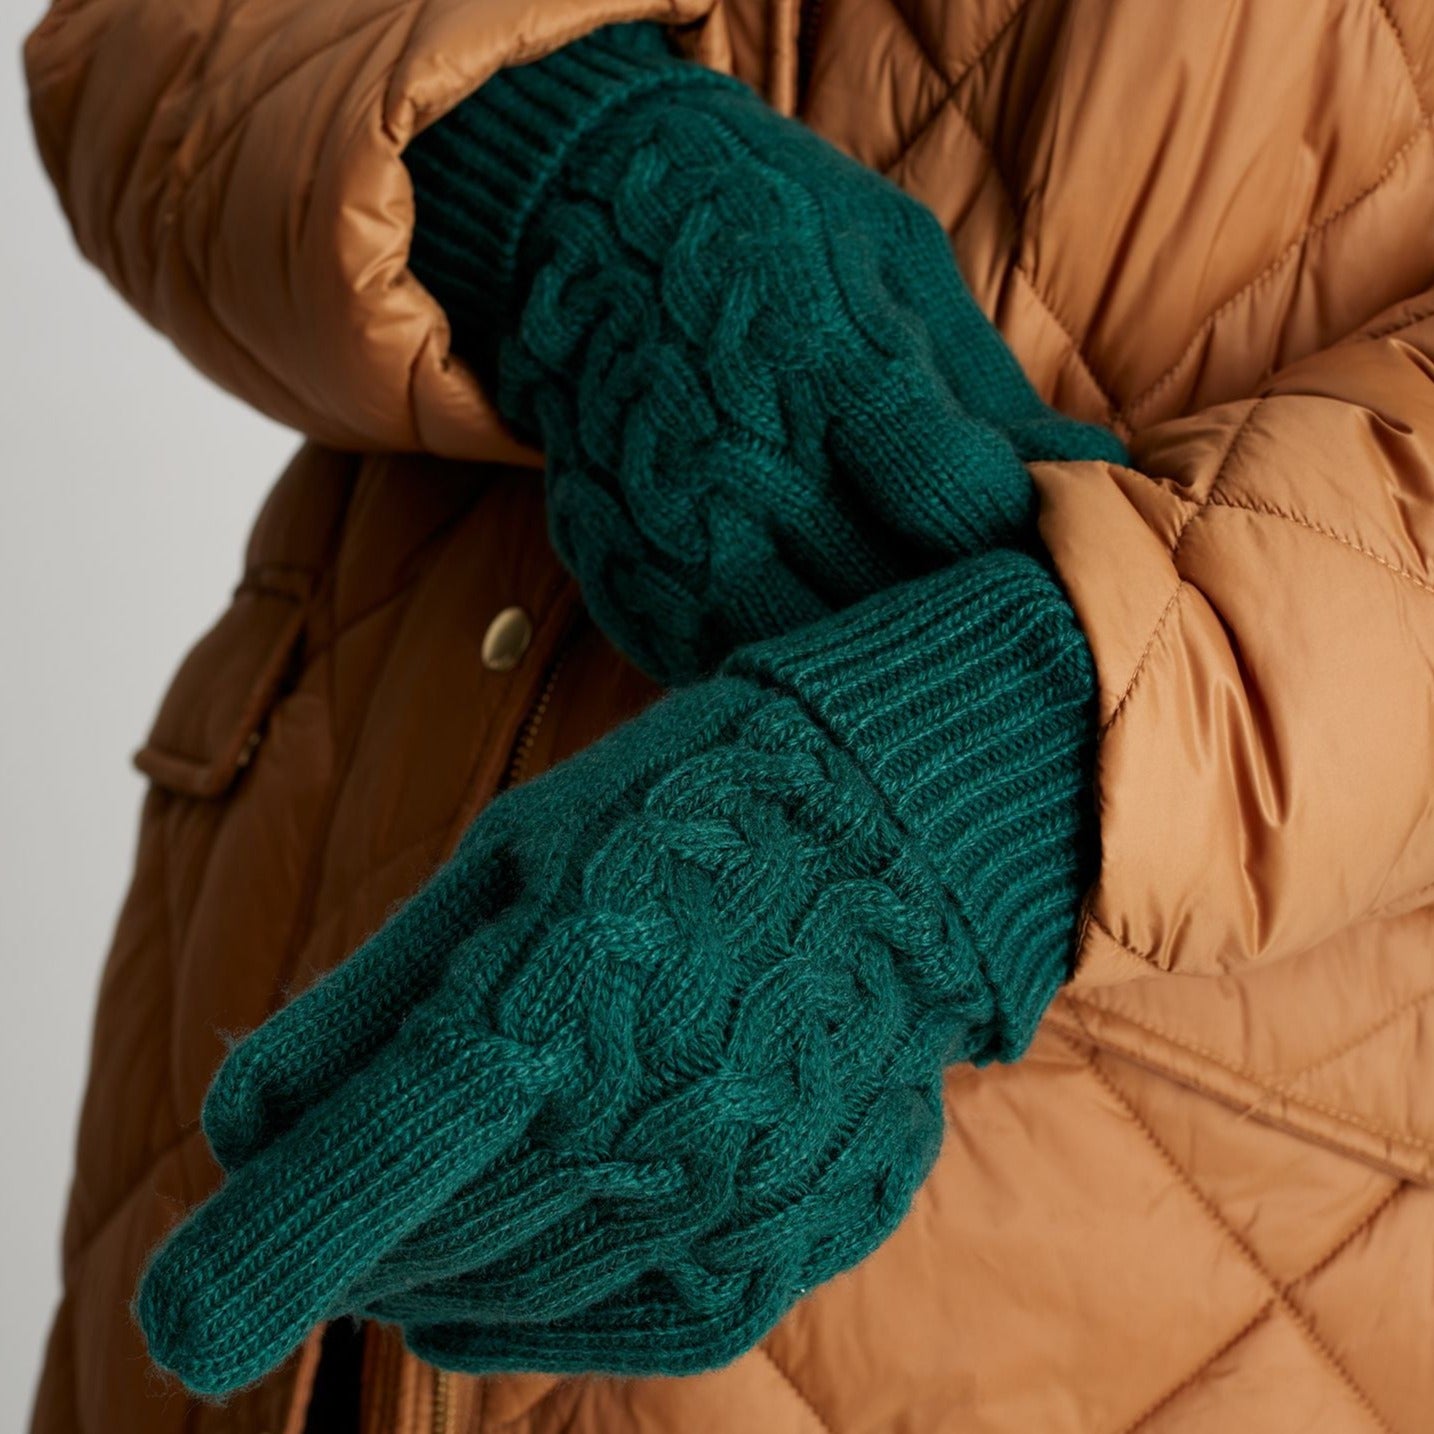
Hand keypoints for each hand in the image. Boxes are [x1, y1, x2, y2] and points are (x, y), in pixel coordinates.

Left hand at [134, 549, 1095, 1393]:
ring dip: (437, 1282)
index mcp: (563, 996)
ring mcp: (741, 1186)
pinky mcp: (802, 1224)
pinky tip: (509, 1285)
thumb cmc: (680, 817)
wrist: (884, 826)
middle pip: (440, 1242)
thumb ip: (373, 1000)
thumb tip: (247, 1121)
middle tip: (327, 1206)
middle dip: (351, 1241)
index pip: (383, 1155)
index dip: (267, 1249)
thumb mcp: (507, 859)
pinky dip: (549, 1317)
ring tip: (409, 1239)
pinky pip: (648, 1323)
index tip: (188, 1319)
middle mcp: (656, 1114)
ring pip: (531, 1295)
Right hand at [408, 27, 1124, 682]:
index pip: (959, 504)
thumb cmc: (763, 235)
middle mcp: (742, 469)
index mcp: (823, 370)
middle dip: (960, 605)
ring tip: (909, 625)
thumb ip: (983, 386)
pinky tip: (815, 620)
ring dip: (876, 650)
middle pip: (893, 597)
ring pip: (813, 654)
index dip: (1019, 531)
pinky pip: (728, 669)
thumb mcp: (890, 265)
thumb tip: (1091, 471)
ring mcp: (675, 541)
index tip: (1032, 525)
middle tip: (994, 598)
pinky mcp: (628, 586)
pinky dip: (788, 662)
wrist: (580, 230)